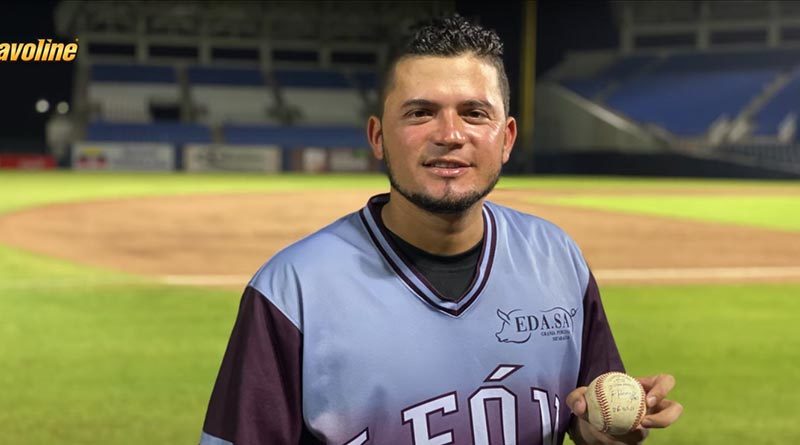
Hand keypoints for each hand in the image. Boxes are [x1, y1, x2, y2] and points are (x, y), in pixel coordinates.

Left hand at [566, 374, 682, 444]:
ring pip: (665, 424)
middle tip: (645, 420)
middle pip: (674, 407)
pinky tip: (619, 438)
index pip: (663, 381)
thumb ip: (576, 398)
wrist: (592, 424)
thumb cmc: (592, 403)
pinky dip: (631, 438)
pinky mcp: (644, 435)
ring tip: (637, 430)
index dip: (662, 388)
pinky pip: (642, 438)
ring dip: (656, 428)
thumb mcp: (580, 398)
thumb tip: (581, 406)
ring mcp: (651, 421)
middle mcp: (653, 404)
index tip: (647, 399)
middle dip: (667, 415)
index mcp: (643, 386)